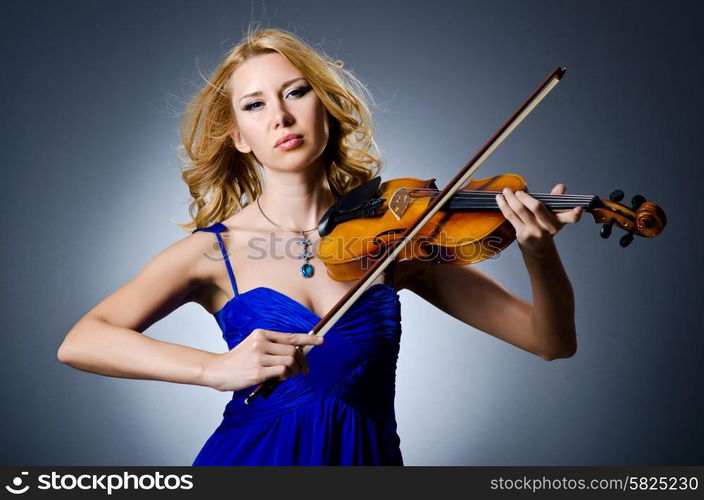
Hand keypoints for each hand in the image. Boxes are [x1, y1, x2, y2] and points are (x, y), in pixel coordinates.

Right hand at [203, 328, 323, 391]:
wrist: (217, 370)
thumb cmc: (239, 360)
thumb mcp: (254, 346)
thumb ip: (273, 347)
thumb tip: (296, 354)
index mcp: (262, 334)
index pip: (291, 336)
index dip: (308, 339)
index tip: (321, 341)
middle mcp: (261, 342)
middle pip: (293, 351)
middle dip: (302, 362)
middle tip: (303, 371)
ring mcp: (259, 357)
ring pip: (290, 361)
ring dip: (294, 371)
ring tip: (288, 376)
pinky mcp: (257, 371)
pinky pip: (282, 372)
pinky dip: (286, 376)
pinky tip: (280, 379)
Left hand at [495, 184, 581, 256]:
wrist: (537, 249)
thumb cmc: (545, 228)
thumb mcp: (554, 215)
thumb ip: (556, 200)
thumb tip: (561, 187)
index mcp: (559, 222)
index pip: (571, 219)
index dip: (575, 214)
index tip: (579, 209)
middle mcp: (548, 228)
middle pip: (537, 208)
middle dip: (525, 197)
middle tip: (518, 191)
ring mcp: (534, 231)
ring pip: (520, 210)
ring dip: (510, 199)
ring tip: (506, 191)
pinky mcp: (521, 234)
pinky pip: (511, 216)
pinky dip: (504, 206)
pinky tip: (500, 199)